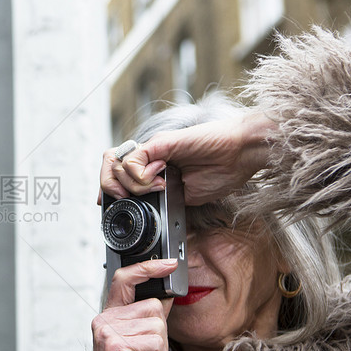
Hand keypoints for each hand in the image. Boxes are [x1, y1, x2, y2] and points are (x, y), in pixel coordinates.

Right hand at [84, 259, 176, 350]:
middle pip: (153, 306)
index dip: (147, 268)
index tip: (169, 264)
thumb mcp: (139, 344)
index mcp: (108, 316)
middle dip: (160, 332)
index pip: (125, 279)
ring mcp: (108, 331)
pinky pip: (156, 341)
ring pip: (157, 324)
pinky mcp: (117, 345)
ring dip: (161, 348)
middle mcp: (104, 319)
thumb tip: (167, 297)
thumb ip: (148, 319)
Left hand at [99, 111, 275, 205]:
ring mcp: (154, 149)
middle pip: (110, 166)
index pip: (118, 175)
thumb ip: (161, 199)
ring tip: (151, 190)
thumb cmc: (222, 172)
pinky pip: (134, 158)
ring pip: (117, 163)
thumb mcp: (184, 196)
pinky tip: (159, 180)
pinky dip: (140, 175)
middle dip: (109, 188)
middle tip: (125, 200)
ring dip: (129, 184)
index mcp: (154, 168)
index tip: (111, 207)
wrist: (242, 155)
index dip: (109, 190)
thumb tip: (141, 207)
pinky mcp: (161, 143)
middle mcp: (150, 157)